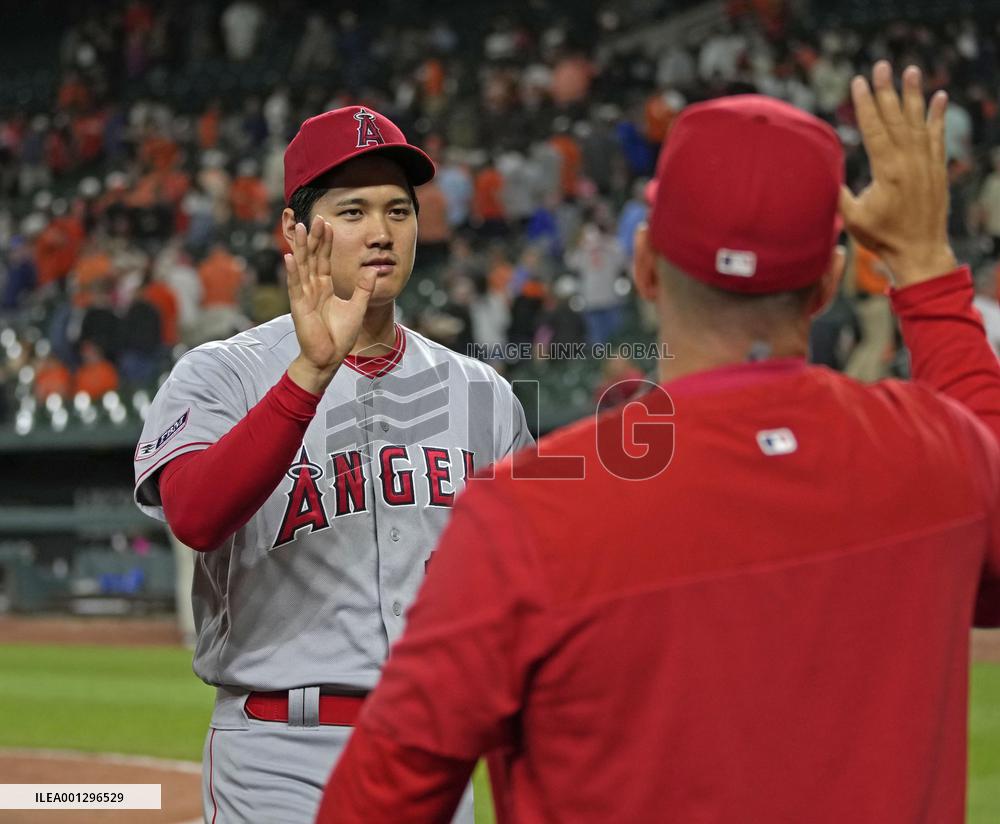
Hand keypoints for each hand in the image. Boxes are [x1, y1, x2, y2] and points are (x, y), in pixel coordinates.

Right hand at [284, 215, 375, 393]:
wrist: (329, 357)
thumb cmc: (340, 336)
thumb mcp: (357, 307)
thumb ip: (364, 288)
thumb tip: (372, 268)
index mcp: (324, 287)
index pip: (324, 259)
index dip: (326, 242)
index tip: (328, 223)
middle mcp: (312, 288)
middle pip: (312, 258)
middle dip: (313, 238)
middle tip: (316, 217)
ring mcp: (304, 296)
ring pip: (302, 267)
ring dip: (300, 247)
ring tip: (299, 227)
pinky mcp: (299, 307)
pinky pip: (295, 286)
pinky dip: (292, 272)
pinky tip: (289, 257)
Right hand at [838, 61, 957, 286]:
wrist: (919, 251)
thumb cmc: (881, 237)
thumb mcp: (853, 217)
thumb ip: (840, 192)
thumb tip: (822, 173)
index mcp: (887, 171)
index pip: (874, 129)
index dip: (865, 104)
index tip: (859, 81)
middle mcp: (910, 162)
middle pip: (895, 118)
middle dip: (886, 90)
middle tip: (881, 65)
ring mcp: (926, 164)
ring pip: (918, 122)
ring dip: (913, 95)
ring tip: (911, 71)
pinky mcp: (938, 169)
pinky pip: (938, 136)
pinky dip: (938, 116)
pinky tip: (939, 97)